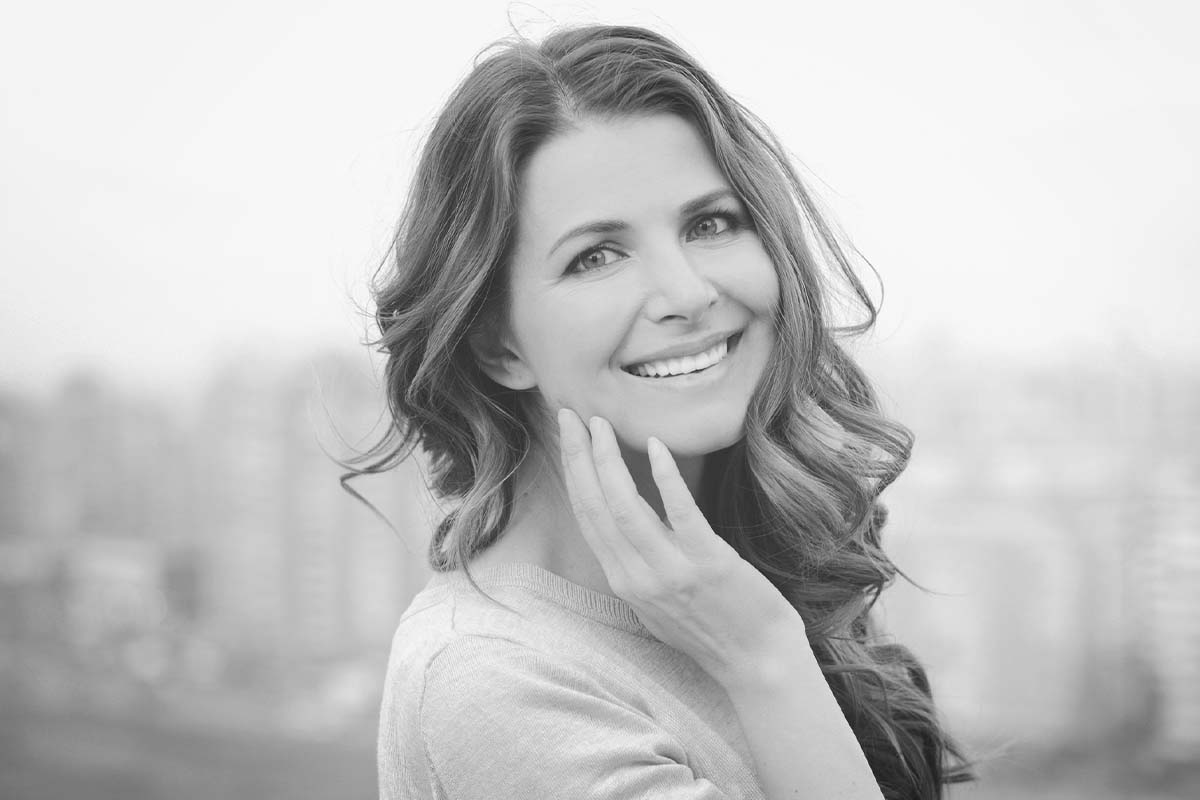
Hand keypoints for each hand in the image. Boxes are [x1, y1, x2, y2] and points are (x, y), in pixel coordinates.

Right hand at [556, 408, 804, 684]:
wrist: (757, 662)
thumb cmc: (713, 630)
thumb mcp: (656, 605)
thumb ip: (635, 568)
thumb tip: (622, 531)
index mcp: (623, 582)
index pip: (587, 517)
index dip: (573, 473)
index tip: (567, 435)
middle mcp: (638, 578)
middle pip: (595, 507)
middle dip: (578, 457)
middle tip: (570, 415)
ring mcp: (671, 571)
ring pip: (625, 507)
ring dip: (608, 460)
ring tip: (601, 423)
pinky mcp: (708, 563)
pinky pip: (680, 513)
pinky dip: (664, 476)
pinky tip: (655, 445)